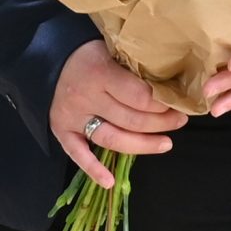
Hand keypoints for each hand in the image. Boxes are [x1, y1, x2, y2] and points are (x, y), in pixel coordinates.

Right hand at [50, 39, 185, 188]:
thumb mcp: (114, 48)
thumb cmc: (89, 52)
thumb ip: (136, 67)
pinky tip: (110, 182)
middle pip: (130, 120)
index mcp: (100, 73)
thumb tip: (172, 85)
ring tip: (166, 143)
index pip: (139, 97)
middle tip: (180, 120)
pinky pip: (77, 153)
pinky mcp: (61, 130)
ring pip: (112, 139)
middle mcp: (86, 97)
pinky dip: (93, 170)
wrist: (50, 57)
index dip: (162, 105)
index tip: (178, 103)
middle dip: (160, 123)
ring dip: (142, 145)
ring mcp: (73, 117)